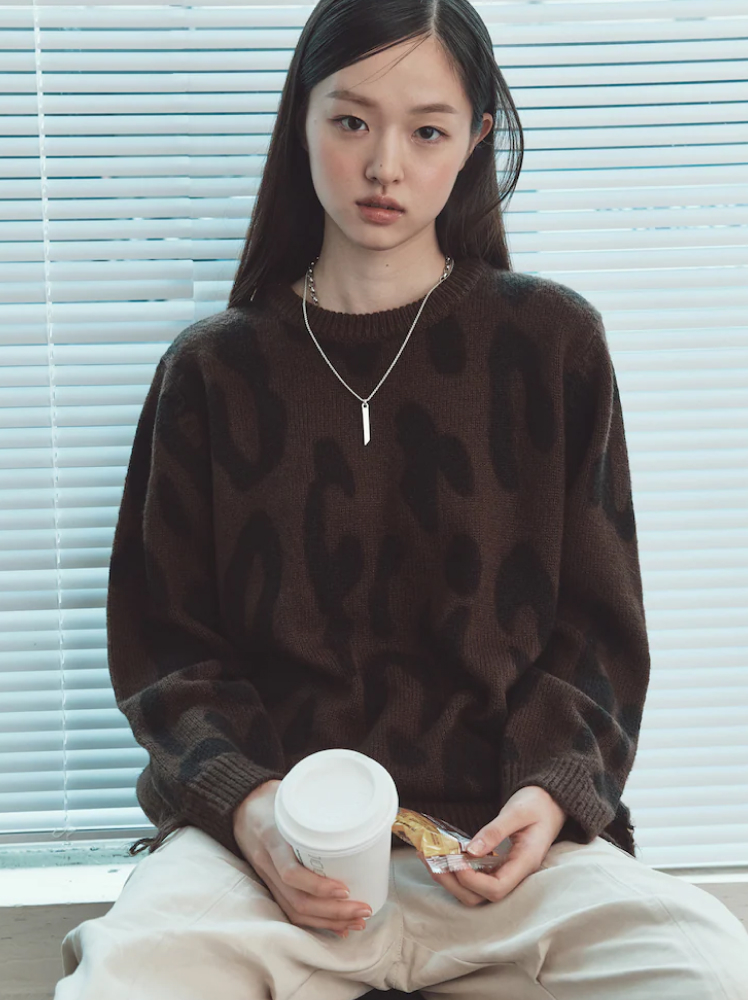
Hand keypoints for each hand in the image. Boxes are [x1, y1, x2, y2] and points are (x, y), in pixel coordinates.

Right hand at [232, 780, 371, 938]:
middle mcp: (267, 861)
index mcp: (273, 837)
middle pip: (297, 899)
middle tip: (363, 910)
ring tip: (357, 922)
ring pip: (294, 910)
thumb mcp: (291, 797)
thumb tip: (356, 815)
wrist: (240, 803)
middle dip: (333, 912)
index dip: (318, 887)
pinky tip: (337, 925)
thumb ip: (317, 808)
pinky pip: (290, 909)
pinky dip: (314, 922)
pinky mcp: (270, 883)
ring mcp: (267, 875)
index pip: (291, 872)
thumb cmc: (271, 797)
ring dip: (328, 921)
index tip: (346, 889)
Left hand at [417, 785, 566, 906]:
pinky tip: (442, 855)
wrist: (551, 801)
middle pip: (481, 897)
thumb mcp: (517, 811)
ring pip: (475, 892)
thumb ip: (495, 831)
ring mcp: (506, 871)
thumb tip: (470, 850)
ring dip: (450, 879)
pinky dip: (455, 871)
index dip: (472, 880)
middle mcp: (516, 874)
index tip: (454, 859)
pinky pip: (475, 878)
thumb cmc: (538, 803)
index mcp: (525, 863)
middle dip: (453, 882)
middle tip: (431, 859)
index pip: (496, 888)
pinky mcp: (498, 865)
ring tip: (429, 857)